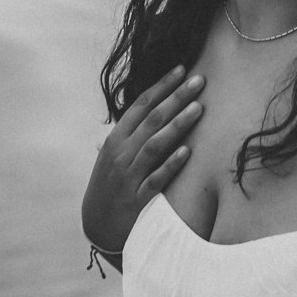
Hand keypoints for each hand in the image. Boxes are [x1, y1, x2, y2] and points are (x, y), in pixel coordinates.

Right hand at [81, 65, 203, 258]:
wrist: (98, 227)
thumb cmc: (111, 186)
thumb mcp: (113, 156)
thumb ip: (130, 133)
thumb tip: (151, 106)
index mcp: (115, 139)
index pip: (141, 105)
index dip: (162, 86)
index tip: (182, 69)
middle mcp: (121, 154)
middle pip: (152, 119)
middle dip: (176, 97)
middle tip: (199, 80)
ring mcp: (129, 176)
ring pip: (155, 144)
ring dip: (177, 125)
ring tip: (198, 108)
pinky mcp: (138, 199)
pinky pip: (156, 178)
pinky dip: (171, 164)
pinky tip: (188, 152)